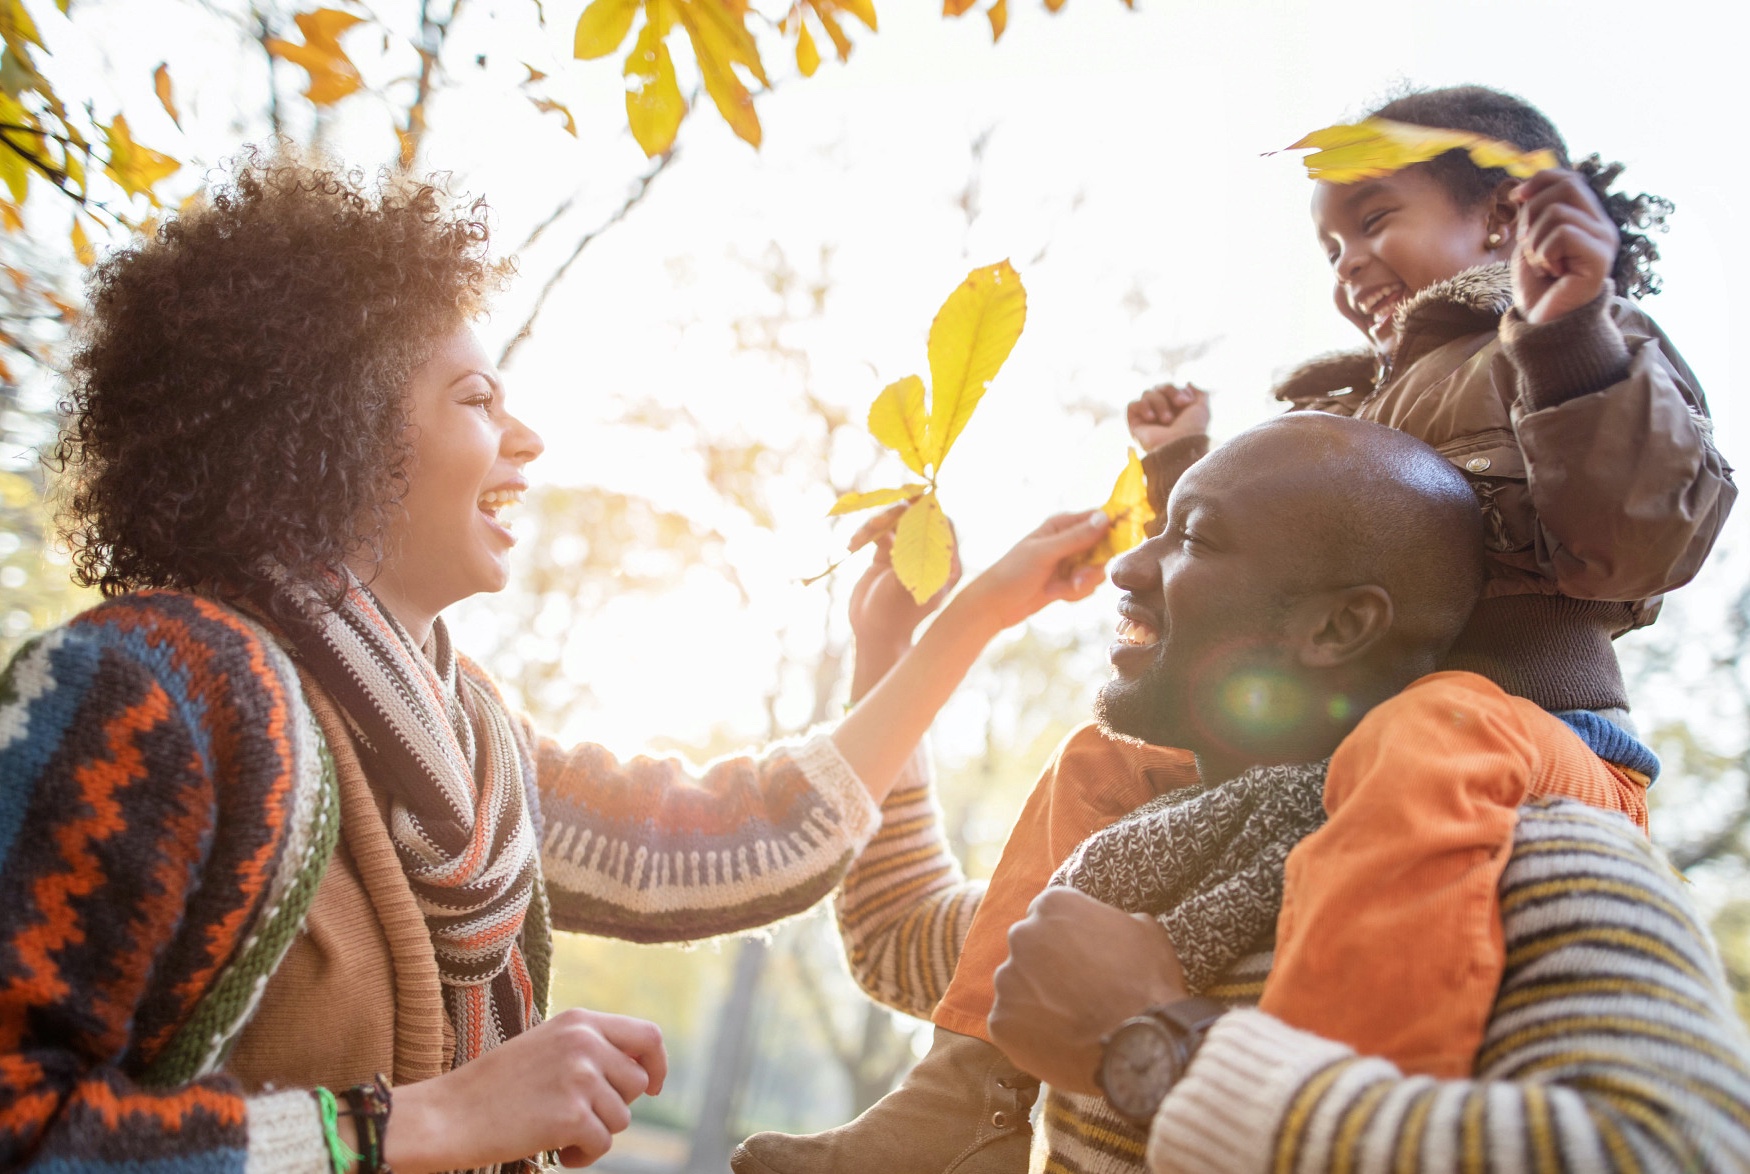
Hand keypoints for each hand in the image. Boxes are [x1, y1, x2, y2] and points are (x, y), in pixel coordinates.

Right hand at [387, 1009, 667, 1171]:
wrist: (449, 1114)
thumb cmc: (495, 1086)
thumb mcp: (547, 1047)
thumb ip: (591, 1049)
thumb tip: (645, 1072)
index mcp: (580, 1021)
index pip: (648, 1037)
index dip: (657, 1065)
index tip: (654, 1087)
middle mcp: (585, 1043)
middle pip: (637, 1083)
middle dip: (616, 1107)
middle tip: (577, 1116)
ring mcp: (580, 1078)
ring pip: (622, 1118)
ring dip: (595, 1133)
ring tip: (557, 1131)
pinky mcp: (573, 1115)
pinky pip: (602, 1144)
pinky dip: (583, 1155)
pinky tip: (555, 1149)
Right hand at [848, 503, 961, 650]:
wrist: (874, 633)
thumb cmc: (896, 613)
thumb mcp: (907, 584)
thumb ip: (911, 551)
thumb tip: (915, 518)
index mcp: (946, 564)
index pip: (943, 525)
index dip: (926, 511)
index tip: (907, 502)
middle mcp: (928, 555)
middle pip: (916, 519)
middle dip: (895, 514)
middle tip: (876, 519)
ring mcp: (907, 554)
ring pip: (895, 523)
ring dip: (875, 524)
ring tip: (858, 539)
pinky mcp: (886, 556)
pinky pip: (878, 533)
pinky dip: (865, 534)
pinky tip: (853, 545)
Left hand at [956, 510, 1110, 632]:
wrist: (995, 604)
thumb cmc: (1013, 572)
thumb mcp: (1045, 553)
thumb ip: (1076, 538)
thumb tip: (1105, 517)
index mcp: (1061, 525)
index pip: (1098, 518)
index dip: (1113, 529)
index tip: (1119, 546)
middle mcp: (1068, 540)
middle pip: (1103, 548)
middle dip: (1093, 567)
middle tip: (1077, 579)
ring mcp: (1069, 561)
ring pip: (1096, 570)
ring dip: (1083, 583)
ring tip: (1060, 589)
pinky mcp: (1068, 581)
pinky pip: (1087, 586)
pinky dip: (1075, 593)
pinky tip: (1056, 595)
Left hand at [988, 888, 1185, 1094]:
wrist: (1138, 1046)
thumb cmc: (1147, 984)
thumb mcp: (1145, 932)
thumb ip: (1112, 920)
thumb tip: (1105, 926)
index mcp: (1053, 905)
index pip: (1048, 914)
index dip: (1067, 937)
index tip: (1082, 957)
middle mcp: (1021, 935)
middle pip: (1028, 947)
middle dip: (1047, 965)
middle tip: (1077, 990)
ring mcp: (1007, 979)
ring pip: (1017, 985)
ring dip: (1037, 998)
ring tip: (1070, 1020)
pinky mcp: (999, 1021)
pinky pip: (1011, 1022)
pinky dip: (1030, 1031)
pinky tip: (1060, 1040)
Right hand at [1127, 384, 1210, 452]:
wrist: (1181, 447)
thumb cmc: (1193, 431)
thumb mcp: (1202, 409)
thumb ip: (1200, 393)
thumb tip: (1188, 383)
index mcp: (1174, 408)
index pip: (1169, 387)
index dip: (1177, 390)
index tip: (1186, 402)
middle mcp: (1159, 412)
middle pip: (1158, 387)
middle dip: (1169, 392)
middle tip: (1179, 405)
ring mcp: (1147, 418)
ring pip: (1147, 393)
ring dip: (1159, 403)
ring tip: (1167, 420)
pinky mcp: (1135, 424)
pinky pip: (1133, 404)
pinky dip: (1143, 407)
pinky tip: (1151, 418)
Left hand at [1511, 169, 1619, 323]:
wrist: (1543, 322)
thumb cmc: (1536, 285)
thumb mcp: (1529, 240)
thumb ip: (1533, 213)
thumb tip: (1523, 189)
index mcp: (1586, 219)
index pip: (1570, 179)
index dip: (1541, 180)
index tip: (1515, 197)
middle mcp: (1601, 226)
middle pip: (1566, 187)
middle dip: (1532, 212)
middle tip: (1527, 243)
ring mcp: (1604, 241)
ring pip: (1558, 212)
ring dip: (1535, 241)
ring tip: (1542, 264)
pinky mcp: (1600, 258)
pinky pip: (1563, 234)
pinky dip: (1544, 253)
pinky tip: (1551, 272)